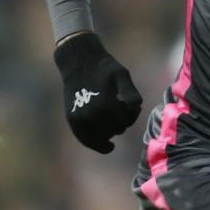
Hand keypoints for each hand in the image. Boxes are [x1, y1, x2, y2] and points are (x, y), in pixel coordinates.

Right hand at [53, 32, 142, 152]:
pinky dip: (97, 144)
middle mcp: (91, 115)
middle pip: (116, 129)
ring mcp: (80, 120)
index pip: (126, 121)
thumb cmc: (104, 68)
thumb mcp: (122, 74)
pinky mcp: (72, 121)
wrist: (79, 63)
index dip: (131, 114)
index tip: (129, 105)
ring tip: (111, 115)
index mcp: (105, 104)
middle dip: (122, 121)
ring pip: (103, 137)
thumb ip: (130, 92)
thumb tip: (136, 107)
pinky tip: (108, 146)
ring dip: (111, 130)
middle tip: (121, 108)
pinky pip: (86, 140)